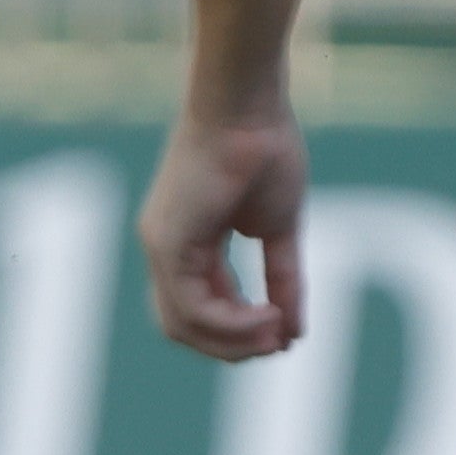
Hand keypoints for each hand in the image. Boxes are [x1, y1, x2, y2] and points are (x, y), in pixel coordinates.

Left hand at [140, 109, 310, 361]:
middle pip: (184, 325)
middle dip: (231, 346)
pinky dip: (232, 323)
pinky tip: (268, 318)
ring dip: (232, 342)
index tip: (281, 336)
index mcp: (188, 241)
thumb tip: (294, 331)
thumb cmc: (264, 150)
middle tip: (275, 346)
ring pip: (183, 324)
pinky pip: (192, 306)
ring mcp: (161, 245)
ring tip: (274, 336)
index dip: (239, 331)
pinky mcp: (167, 242)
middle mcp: (166, 247)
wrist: (247, 108)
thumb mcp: (279, 228)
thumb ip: (282, 278)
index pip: (201, 308)